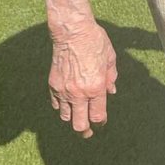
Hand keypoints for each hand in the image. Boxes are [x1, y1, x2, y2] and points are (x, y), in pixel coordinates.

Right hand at [49, 21, 116, 137]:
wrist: (72, 31)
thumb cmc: (95, 40)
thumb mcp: (110, 57)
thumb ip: (111, 77)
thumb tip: (111, 91)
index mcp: (96, 87)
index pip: (98, 116)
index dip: (100, 123)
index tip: (101, 123)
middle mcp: (79, 93)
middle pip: (80, 125)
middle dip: (85, 131)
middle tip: (88, 132)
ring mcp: (64, 90)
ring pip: (66, 117)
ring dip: (73, 119)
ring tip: (78, 118)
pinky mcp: (53, 85)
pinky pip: (56, 105)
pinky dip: (62, 107)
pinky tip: (67, 104)